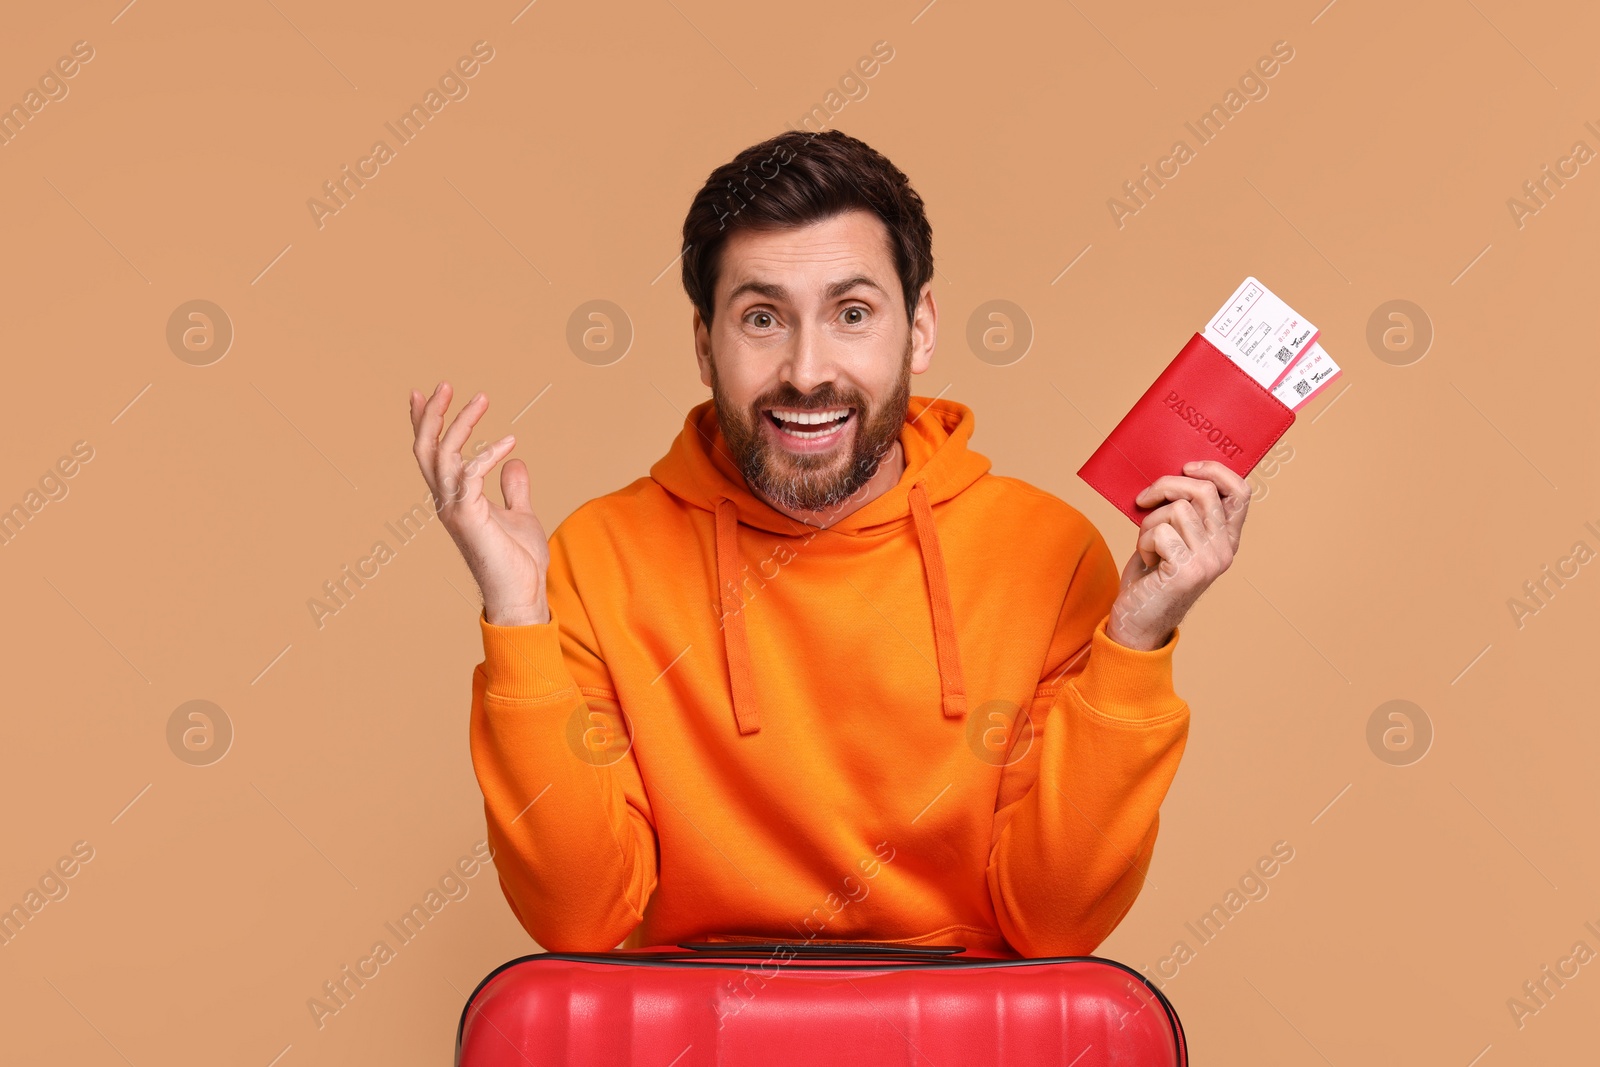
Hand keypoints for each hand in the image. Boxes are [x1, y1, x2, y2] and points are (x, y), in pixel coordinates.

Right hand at [409, 382, 550, 625]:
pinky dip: (488, 454)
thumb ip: (514, 490)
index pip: (433, 455)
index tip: (426, 394)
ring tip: (481, 398)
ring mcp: (455, 510)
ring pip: (443, 455)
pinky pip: (470, 476)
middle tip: (447, 385)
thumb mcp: (521, 515)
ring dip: (461, 423)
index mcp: (456, 499)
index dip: (427, 424)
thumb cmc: (519, 563)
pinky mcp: (469, 518)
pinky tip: (510, 442)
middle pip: (427, 449)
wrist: (523, 595)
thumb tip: (515, 463)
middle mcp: (447, 502)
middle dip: (433, 415)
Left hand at [1106, 459, 1250, 649]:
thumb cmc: (1152, 575)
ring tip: (1149, 544)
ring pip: (1177, 509)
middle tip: (1145, 499)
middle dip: (1166, 486)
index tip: (1187, 467)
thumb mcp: (1174, 537)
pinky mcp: (1188, 570)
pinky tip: (1149, 561)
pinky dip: (1144, 542)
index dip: (1215, 471)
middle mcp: (1224, 549)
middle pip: (1203, 491)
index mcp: (1226, 538)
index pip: (1240, 492)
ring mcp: (1209, 560)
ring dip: (1150, 522)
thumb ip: (1185, 511)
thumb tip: (1176, 474)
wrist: (1138, 620)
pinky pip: (1160, 532)